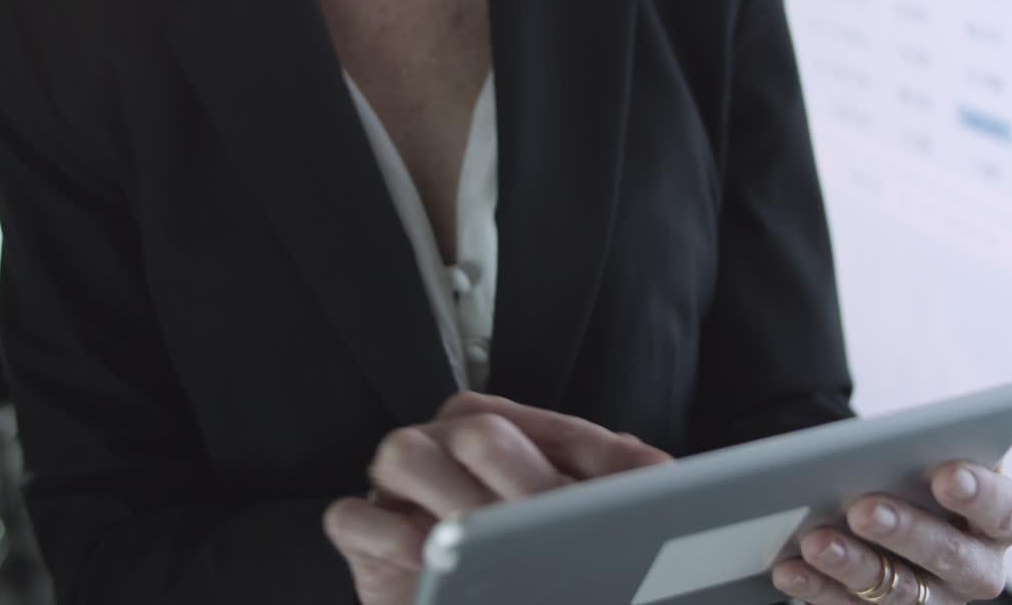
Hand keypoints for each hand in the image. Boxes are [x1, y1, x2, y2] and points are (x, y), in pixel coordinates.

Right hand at [322, 391, 672, 604]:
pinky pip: (353, 517)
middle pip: (474, 428)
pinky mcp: (367, 542)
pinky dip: (387, 532)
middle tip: (548, 520)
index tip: (625, 495)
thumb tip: (658, 472)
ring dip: (449, 493)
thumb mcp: (591, 517)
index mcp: (505, 430)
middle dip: (519, 476)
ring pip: (403, 453)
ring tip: (488, 537)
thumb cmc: (539, 564)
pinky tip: (429, 554)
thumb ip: (622, 484)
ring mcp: (402, 490)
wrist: (502, 599)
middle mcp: (449, 447)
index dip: (584, 458)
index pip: (547, 425)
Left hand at [772, 462, 1011, 604]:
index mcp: (998, 519)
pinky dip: (817, 587)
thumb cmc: (914, 470)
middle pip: (949, 555)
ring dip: (853, 565)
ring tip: (816, 541)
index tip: (946, 476)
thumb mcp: (925, 454)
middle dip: (905, 531)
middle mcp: (975, 566)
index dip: (979, 494)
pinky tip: (789, 570)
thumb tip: (882, 447)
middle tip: (862, 510)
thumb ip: (918, 452)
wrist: (890, 497)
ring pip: (899, 589)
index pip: (1002, 510)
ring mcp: (934, 597)